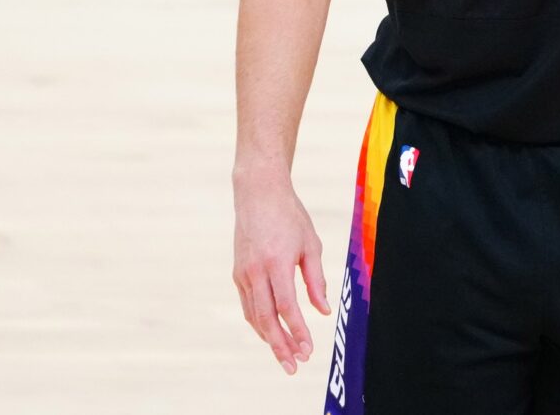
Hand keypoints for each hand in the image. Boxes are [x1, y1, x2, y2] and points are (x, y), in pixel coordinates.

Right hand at [231, 171, 329, 374]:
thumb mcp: (311, 244)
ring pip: (254, 316)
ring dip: (269, 338)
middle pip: (266, 319)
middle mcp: (255, 273)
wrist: (258, 195)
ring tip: (286, 356)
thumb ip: (316, 280)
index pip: (286, 307)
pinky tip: (272, 333)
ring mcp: (242, 275)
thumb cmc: (290, 217)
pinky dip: (260, 323)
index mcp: (276, 264)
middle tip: (294, 366)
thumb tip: (322, 311)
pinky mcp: (237, 274)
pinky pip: (248, 306)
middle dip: (280, 346)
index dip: (297, 331)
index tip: (308, 350)